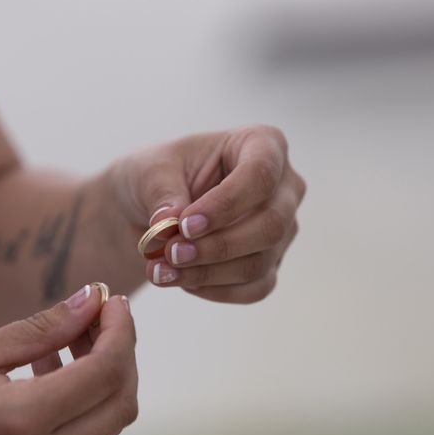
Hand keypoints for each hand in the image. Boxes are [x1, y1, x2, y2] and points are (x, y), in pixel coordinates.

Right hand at [0, 287, 136, 434]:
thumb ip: (39, 329)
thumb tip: (90, 300)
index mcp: (21, 423)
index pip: (106, 373)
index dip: (121, 330)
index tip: (113, 300)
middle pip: (120, 403)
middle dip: (122, 352)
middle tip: (100, 314)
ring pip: (105, 422)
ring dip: (103, 374)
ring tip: (71, 333)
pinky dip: (82, 398)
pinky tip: (52, 365)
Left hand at [111, 125, 305, 302]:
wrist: (149, 210)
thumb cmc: (157, 177)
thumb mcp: (150, 172)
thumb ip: (162, 194)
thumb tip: (168, 224)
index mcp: (263, 144)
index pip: (260, 174)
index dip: (226, 204)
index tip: (183, 224)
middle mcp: (283, 187)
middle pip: (271, 225)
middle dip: (217, 246)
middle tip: (171, 254)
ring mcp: (281, 228)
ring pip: (260, 262)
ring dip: (208, 273)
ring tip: (162, 272)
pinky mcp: (270, 263)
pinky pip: (254, 288)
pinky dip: (214, 290)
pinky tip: (182, 281)